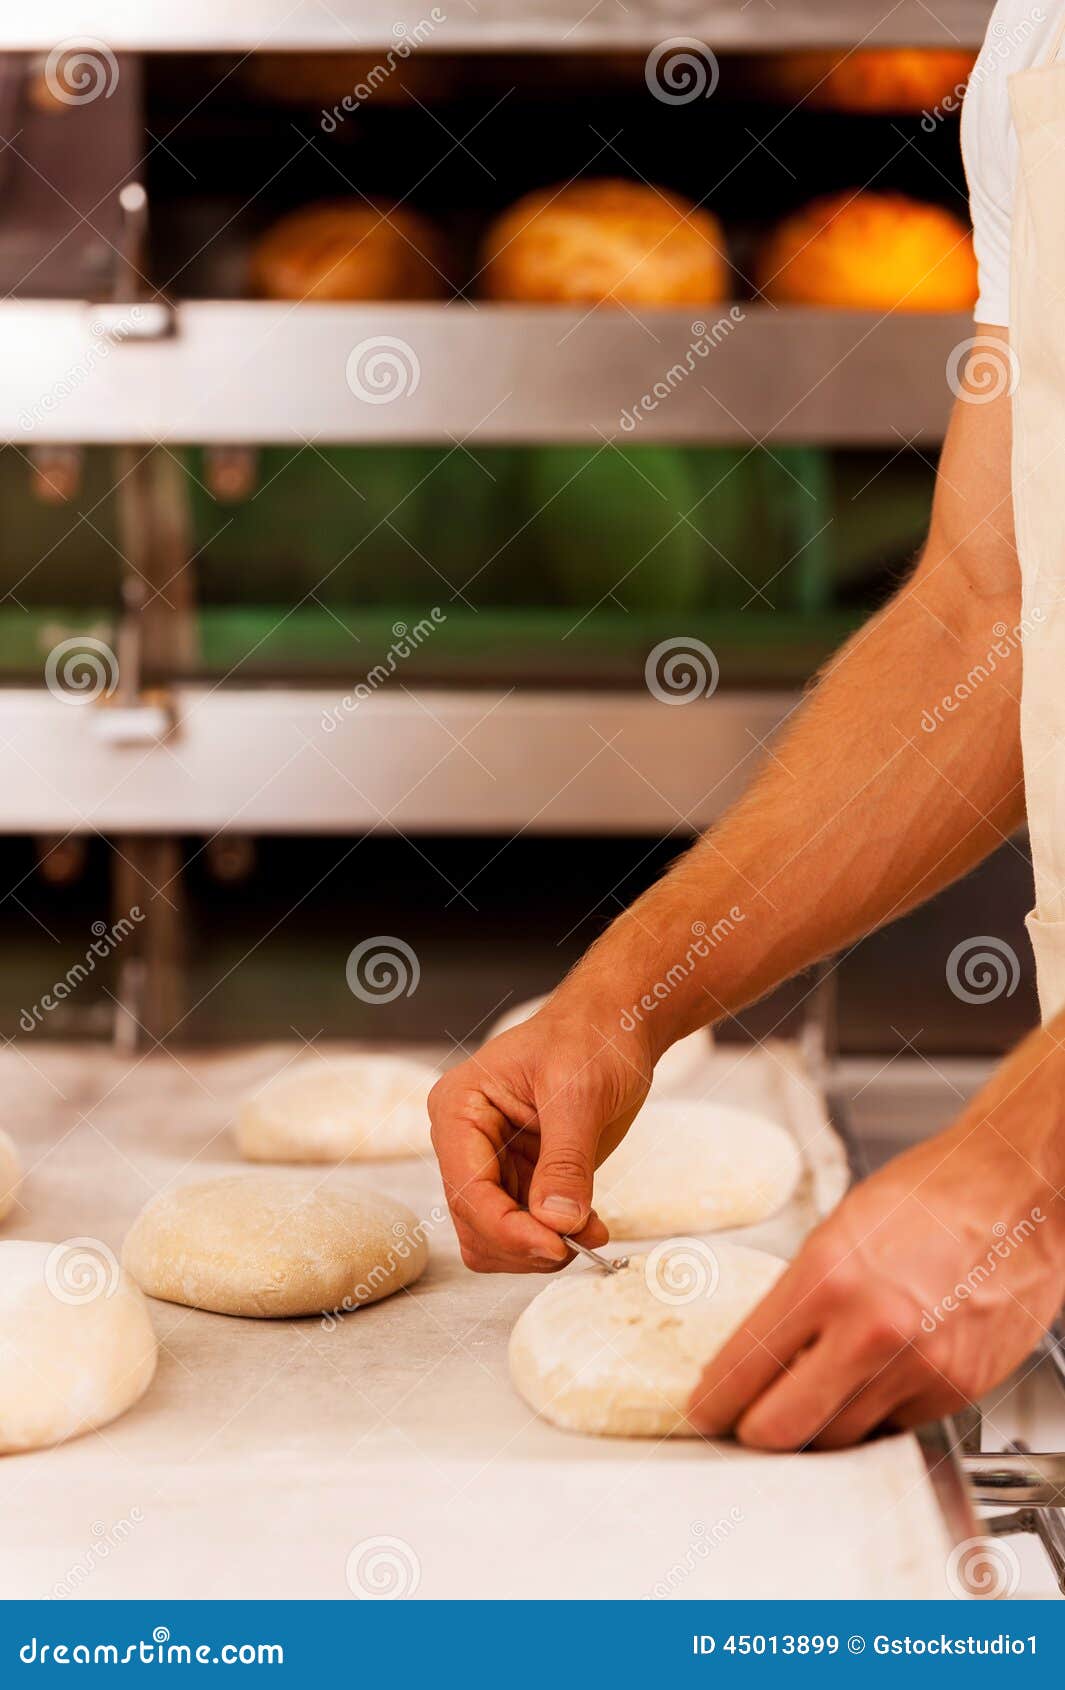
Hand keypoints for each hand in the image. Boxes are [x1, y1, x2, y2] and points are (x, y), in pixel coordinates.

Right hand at [429, 1000, 651, 1271]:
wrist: (615, 1025)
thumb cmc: (589, 1036)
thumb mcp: (580, 1093)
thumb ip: (566, 1161)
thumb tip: (557, 1222)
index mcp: (459, 1109)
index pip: (467, 1190)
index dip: (508, 1229)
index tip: (557, 1245)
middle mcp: (465, 1142)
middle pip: (475, 1223)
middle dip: (525, 1242)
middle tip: (580, 1242)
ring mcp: (492, 1163)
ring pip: (495, 1237)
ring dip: (540, 1249)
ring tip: (590, 1232)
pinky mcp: (523, 1178)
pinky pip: (525, 1230)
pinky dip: (554, 1239)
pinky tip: (589, 1227)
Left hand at [687, 1125, 1064, 1448]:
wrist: (1017, 1193)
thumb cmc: (931, 1196)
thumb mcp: (838, 1231)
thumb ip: (799, 1298)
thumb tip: (759, 1355)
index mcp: (827, 1278)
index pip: (744, 1368)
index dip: (713, 1402)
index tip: (704, 1410)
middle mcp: (871, 1330)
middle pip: (782, 1429)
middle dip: (754, 1434)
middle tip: (744, 1425)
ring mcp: (918, 1367)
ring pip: (840, 1439)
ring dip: (816, 1430)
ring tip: (810, 1403)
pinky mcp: (957, 1389)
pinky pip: (895, 1427)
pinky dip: (873, 1417)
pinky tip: (871, 1384)